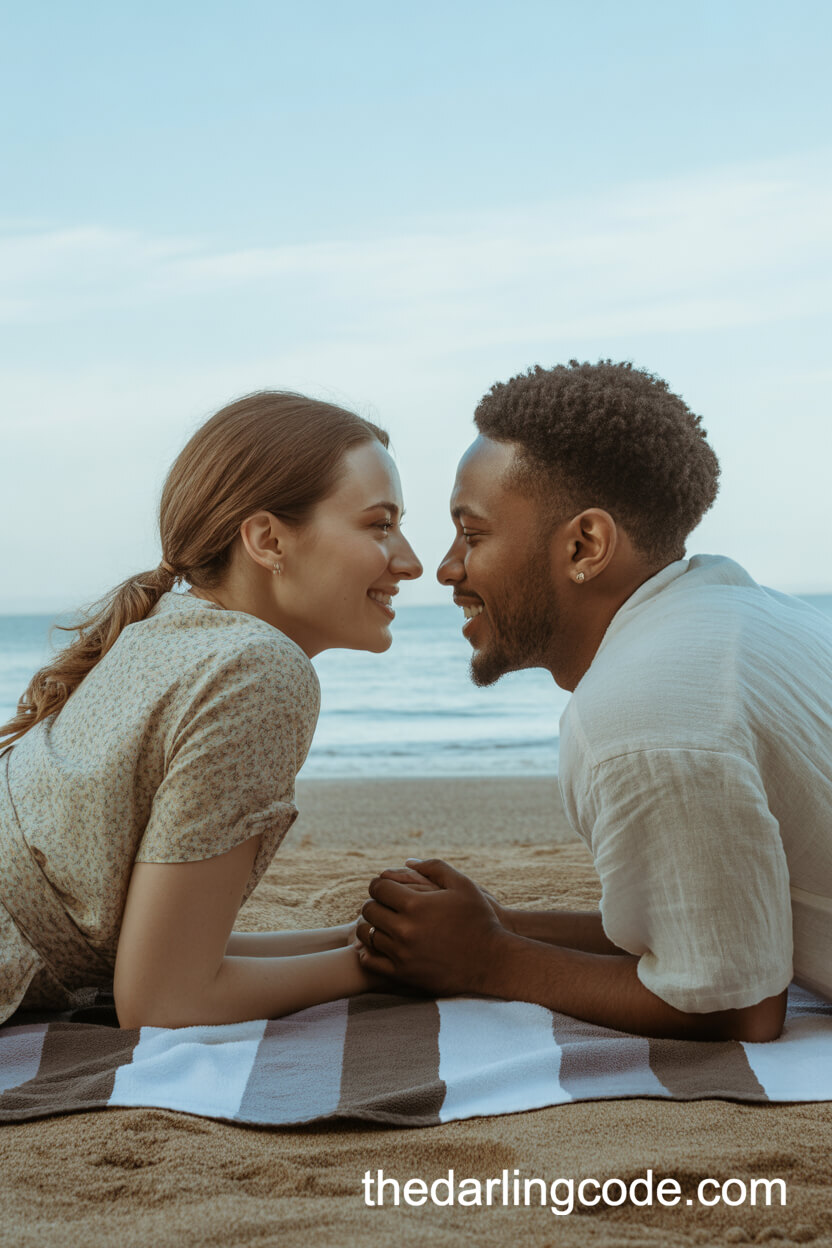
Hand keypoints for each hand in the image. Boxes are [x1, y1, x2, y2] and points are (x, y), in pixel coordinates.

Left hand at [356, 858, 508, 995]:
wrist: (492, 961)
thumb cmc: (479, 919)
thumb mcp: (463, 885)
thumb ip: (434, 868)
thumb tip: (407, 862)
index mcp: (415, 904)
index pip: (378, 888)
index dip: (379, 885)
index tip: (385, 888)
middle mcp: (404, 929)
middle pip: (369, 910)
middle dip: (375, 904)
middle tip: (383, 905)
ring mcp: (402, 954)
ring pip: (367, 935)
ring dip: (371, 926)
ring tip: (382, 924)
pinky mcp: (403, 974)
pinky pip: (370, 961)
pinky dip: (368, 952)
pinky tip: (379, 946)